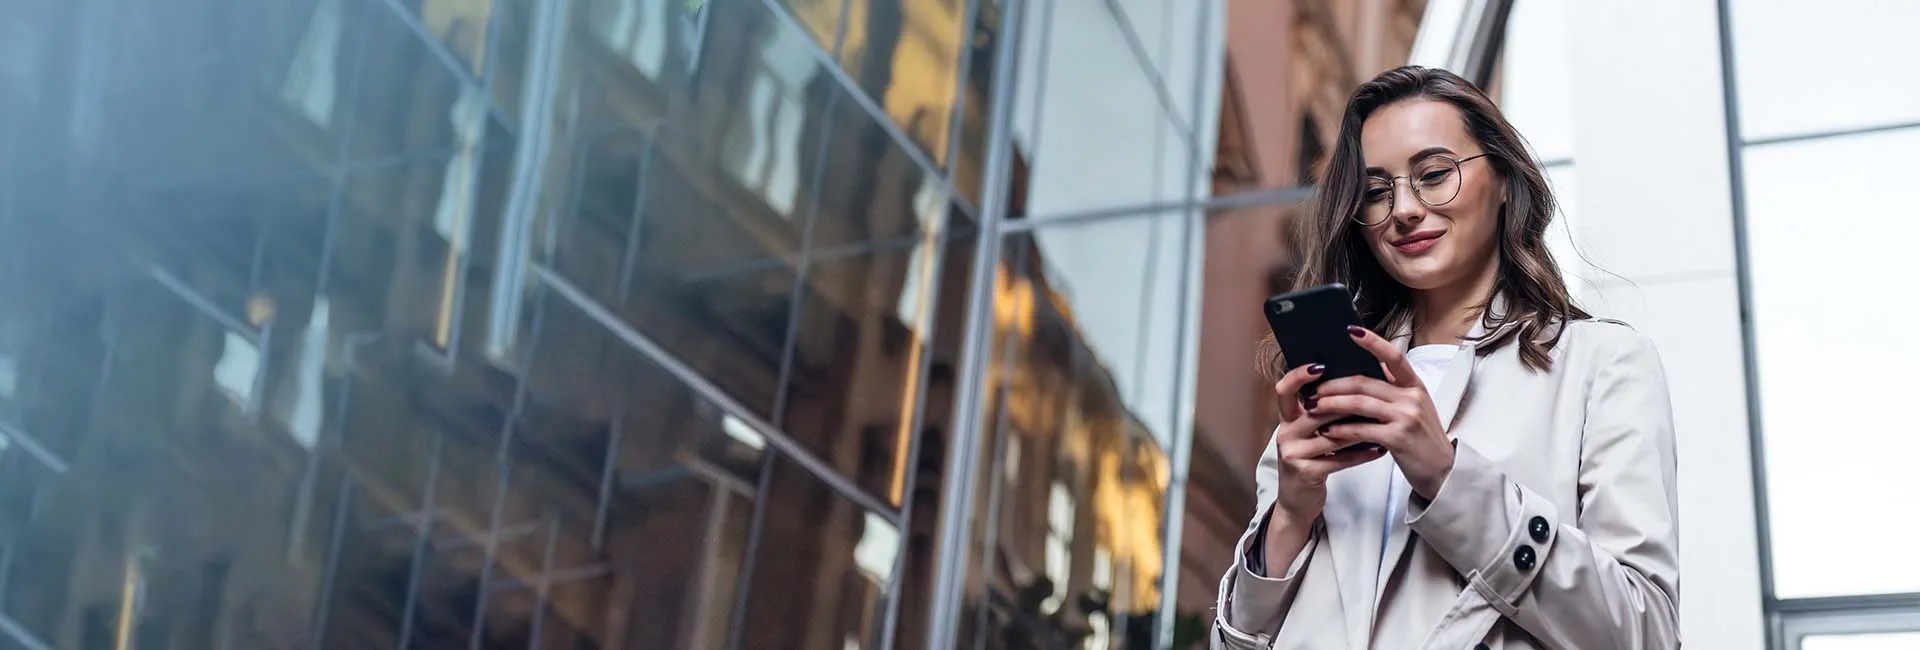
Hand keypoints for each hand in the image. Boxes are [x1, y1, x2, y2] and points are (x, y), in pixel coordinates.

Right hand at [1268, 362, 1387, 523]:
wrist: (1299, 500)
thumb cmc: (1311, 459)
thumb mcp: (1310, 433)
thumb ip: (1323, 411)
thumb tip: (1353, 381)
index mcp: (1287, 418)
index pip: (1285, 389)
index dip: (1298, 376)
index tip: (1320, 365)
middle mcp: (1286, 432)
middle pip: (1317, 410)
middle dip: (1347, 403)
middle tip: (1374, 394)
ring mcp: (1294, 453)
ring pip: (1332, 435)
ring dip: (1360, 429)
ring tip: (1384, 422)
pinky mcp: (1306, 472)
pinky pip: (1339, 460)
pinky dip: (1362, 454)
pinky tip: (1380, 450)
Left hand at [1307, 326, 1456, 499]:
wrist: (1441, 469)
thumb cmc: (1421, 438)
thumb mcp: (1413, 407)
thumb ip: (1393, 390)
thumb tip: (1361, 374)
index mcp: (1415, 385)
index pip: (1394, 356)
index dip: (1373, 342)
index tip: (1351, 331)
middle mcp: (1412, 397)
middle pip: (1364, 383)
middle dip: (1334, 385)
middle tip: (1313, 389)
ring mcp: (1406, 416)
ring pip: (1359, 403)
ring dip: (1331, 404)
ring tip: (1313, 407)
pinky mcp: (1397, 437)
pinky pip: (1361, 428)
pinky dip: (1341, 429)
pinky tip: (1327, 431)